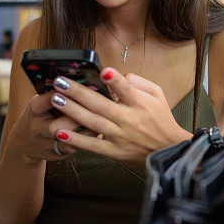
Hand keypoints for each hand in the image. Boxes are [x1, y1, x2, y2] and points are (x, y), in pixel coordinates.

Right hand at [6, 91, 92, 162]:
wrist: (26, 143)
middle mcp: (38, 128)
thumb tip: (83, 83)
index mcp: (35, 109)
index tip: (85, 85)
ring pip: (68, 138)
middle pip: (57, 123)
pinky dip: (86, 139)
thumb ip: (56, 95)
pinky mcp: (56, 154)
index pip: (49, 99)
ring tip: (100, 118)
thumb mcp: (41, 102)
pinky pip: (74, 147)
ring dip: (86, 128)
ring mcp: (46, 143)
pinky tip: (97, 130)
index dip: (67, 93)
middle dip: (77, 114)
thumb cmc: (40, 115)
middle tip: (95, 103)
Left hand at [49, 68, 191, 169]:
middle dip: (78, 92)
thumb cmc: (160, 119)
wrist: (168, 151)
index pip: (127, 89)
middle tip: (60, 81)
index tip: (103, 71)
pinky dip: (77, 140)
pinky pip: (93, 146)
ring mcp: (120, 136)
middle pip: (101, 104)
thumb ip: (138, 82)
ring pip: (93, 123)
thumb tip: (117, 75)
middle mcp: (129, 119)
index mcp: (140, 103)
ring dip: (72, 111)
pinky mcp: (115, 152)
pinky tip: (60, 133)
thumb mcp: (157, 94)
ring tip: (55, 100)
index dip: (115, 81)